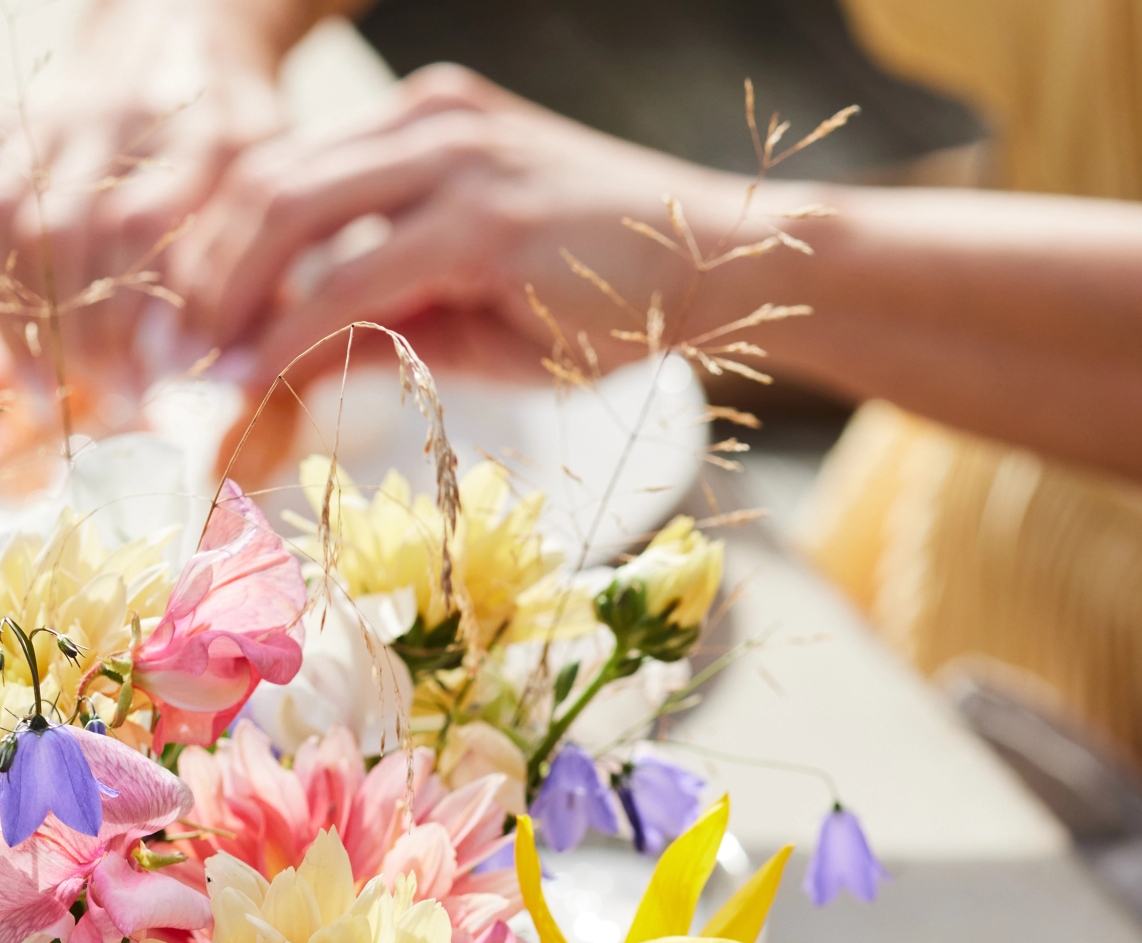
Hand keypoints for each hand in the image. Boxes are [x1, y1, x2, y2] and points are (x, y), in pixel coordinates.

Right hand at [0, 0, 290, 385]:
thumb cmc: (247, 133)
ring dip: (34, 316)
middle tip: (104, 411)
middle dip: (92, 333)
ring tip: (48, 394)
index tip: (157, 392)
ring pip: (30, 221)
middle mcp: (131, 121)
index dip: (149, 318)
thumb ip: (272, 271)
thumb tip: (240, 375)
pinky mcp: (27, 125)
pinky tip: (12, 350)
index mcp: (211, 138)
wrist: (186, 24)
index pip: (162, 233)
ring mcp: (70, 119)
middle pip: (90, 233)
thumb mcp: (283, 185)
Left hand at [173, 66, 743, 390]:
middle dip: (199, 268)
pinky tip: (263, 373)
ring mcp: (453, 155)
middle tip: (165, 350)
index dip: (216, 245)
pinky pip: (356, 273)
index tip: (185, 321)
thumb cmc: (609, 298)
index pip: (283, 168)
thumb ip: (389, 317)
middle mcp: (426, 117)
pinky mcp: (483, 213)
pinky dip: (296, 328)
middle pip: (263, 178)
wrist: (721, 269)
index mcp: (420, 121)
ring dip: (230, 298)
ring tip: (200, 367)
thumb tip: (298, 368)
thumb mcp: (477, 306)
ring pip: (291, 214)